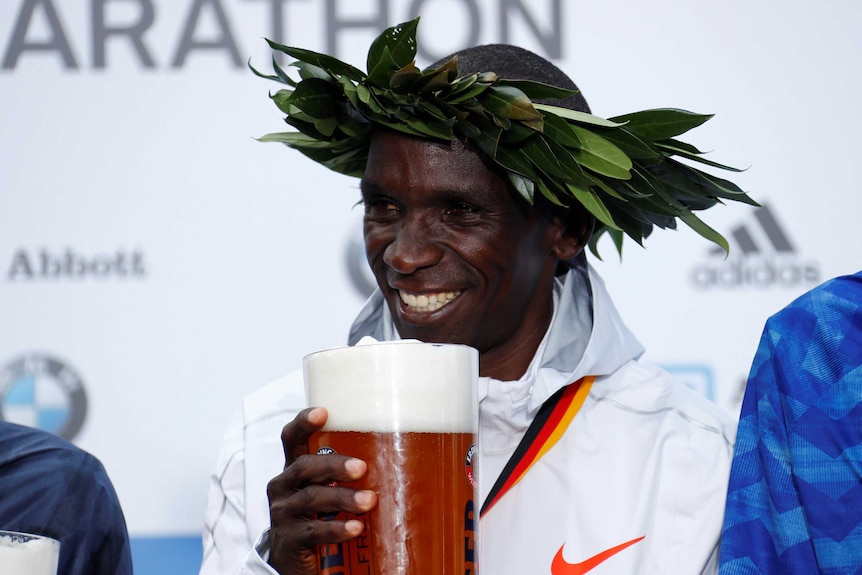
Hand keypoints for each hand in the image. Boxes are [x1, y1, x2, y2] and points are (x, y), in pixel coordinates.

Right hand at [266, 407, 377, 573]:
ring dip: (342, 498)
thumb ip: (349, 474)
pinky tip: (356, 528)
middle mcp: (284, 486)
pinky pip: (312, 532)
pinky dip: (336, 529)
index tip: (323, 412)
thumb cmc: (321, 515)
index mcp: (295, 468)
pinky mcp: (287, 541)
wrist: (299, 560)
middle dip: (334, 465)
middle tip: (361, 468)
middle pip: (305, 466)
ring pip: (311, 498)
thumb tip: (405, 457)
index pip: (292, 438)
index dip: (304, 423)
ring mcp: (283, 513)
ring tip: (369, 501)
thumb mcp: (330, 489)